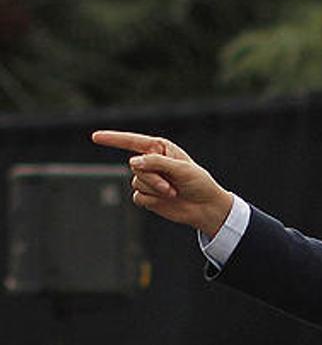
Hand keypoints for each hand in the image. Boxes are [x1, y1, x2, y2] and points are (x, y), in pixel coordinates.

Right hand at [91, 131, 232, 236]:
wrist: (204, 207)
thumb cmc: (198, 183)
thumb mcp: (181, 169)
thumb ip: (157, 163)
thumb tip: (133, 161)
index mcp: (161, 149)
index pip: (133, 141)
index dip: (114, 139)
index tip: (95, 137)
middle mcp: (151, 162)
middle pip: (135, 166)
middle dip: (153, 177)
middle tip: (172, 185)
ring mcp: (148, 179)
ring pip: (136, 182)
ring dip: (155, 190)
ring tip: (173, 192)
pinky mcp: (146, 195)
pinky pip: (138, 196)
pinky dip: (152, 200)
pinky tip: (166, 200)